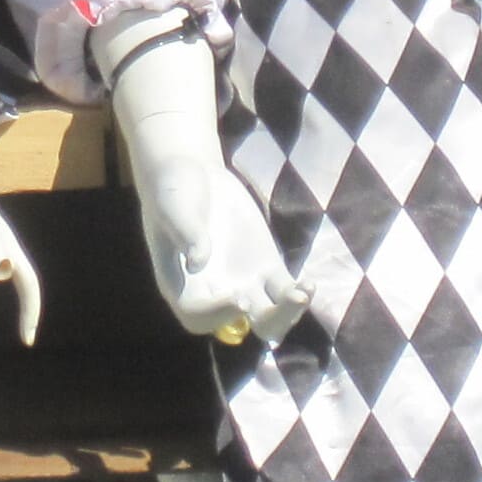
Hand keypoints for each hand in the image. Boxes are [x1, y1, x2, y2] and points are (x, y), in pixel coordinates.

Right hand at [97, 26, 307, 343]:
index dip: (216, 311)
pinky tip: (309, 279)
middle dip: (260, 318)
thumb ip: (182, 221)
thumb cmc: (172, 176)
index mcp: (178, 276)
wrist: (190, 160)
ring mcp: (239, 277)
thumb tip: (195, 251)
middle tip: (283, 299)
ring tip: (301, 292)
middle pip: (234, 321)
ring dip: (282, 310)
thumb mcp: (176, 191)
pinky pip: (280, 289)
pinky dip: (294, 290)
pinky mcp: (263, 264)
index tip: (238, 296)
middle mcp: (210, 284)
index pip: (196, 312)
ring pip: (262, 312)